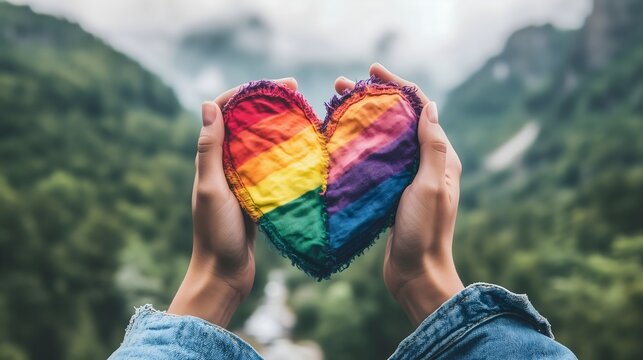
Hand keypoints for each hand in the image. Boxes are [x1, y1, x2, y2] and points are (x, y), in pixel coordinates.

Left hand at [168, 78, 297, 326]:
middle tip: (297, 92)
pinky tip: (304, 148)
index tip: (274, 85)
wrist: (224, 273)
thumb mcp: (212, 189)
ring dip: (278, 125)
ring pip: (259, 143)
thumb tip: (208, 105)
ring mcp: (241, 180)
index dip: (246, 93)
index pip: (223, 112)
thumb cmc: (215, 233)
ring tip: (304, 113)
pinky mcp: (256, 195)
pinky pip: (270, 167)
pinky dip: (284, 153)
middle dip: (267, 103)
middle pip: (245, 123)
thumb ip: (210, 151)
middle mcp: (224, 165)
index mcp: (210, 160)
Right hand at [336, 64, 463, 325]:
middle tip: (341, 86)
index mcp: (440, 158)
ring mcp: (408, 178)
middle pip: (399, 120)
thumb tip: (429, 106)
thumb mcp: (430, 186)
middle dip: (373, 98)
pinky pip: (376, 162)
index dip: (398, 84)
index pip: (421, 108)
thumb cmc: (425, 231)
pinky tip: (338, 143)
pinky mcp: (391, 193)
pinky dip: (359, 146)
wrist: (416, 274)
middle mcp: (426, 163)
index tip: (372, 70)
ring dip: (363, 120)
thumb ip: (432, 148)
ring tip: (335, 107)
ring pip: (385, 139)